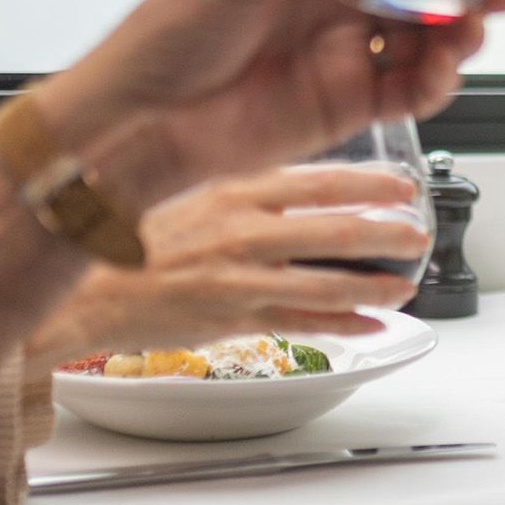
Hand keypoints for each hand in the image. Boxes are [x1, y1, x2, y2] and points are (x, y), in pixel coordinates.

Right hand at [25, 165, 431, 366]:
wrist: (85, 288)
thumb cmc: (135, 239)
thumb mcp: (197, 192)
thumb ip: (251, 191)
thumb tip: (306, 188)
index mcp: (235, 190)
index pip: (319, 180)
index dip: (371, 184)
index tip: (406, 188)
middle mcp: (241, 231)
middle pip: (334, 230)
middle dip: (388, 235)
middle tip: (419, 236)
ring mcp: (238, 277)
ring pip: (324, 281)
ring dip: (374, 285)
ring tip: (405, 285)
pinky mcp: (230, 317)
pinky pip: (298, 322)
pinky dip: (341, 324)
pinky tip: (368, 324)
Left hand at [40, 0, 504, 200]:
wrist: (138, 124)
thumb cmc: (165, 37)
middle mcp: (334, 7)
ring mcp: (344, 58)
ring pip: (425, 43)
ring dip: (459, 36)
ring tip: (469, 30)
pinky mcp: (346, 107)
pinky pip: (408, 94)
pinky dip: (435, 84)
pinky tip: (441, 72)